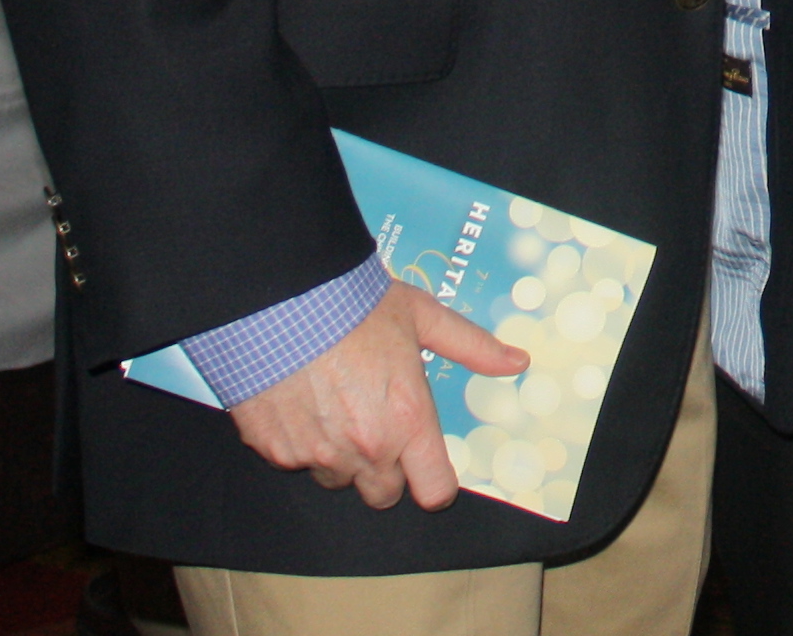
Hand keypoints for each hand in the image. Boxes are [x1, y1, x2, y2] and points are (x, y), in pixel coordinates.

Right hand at [225, 279, 528, 509]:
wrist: (280, 297)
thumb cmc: (356, 304)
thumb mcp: (423, 316)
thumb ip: (471, 346)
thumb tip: (517, 362)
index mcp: (407, 421)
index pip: (433, 492)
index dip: (434, 482)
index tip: (429, 464)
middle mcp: (365, 449)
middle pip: (384, 495)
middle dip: (387, 470)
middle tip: (379, 426)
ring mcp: (316, 454)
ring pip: (338, 479)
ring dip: (342, 457)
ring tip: (336, 406)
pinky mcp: (274, 450)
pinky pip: (295, 462)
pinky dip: (301, 442)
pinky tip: (301, 401)